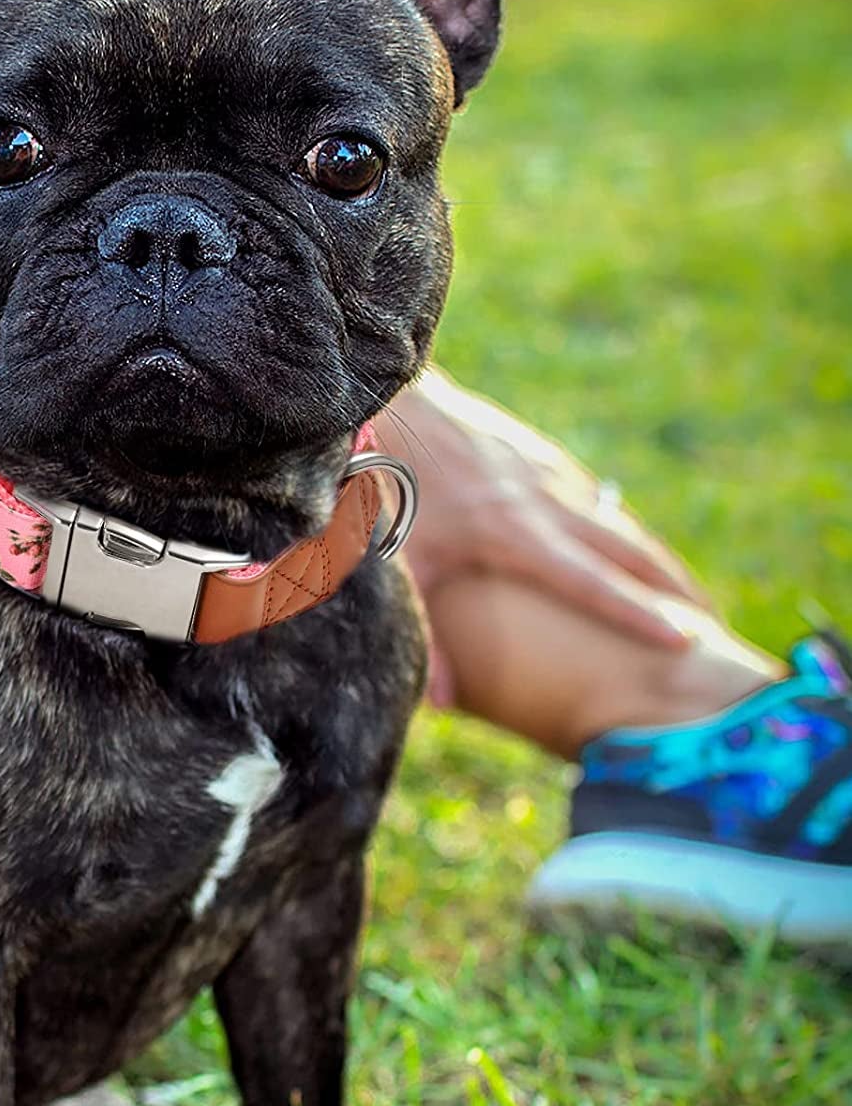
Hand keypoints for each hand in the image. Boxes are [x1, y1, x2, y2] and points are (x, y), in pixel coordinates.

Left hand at [377, 371, 713, 651]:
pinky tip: (634, 546)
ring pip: (616, 522)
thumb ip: (425, 632)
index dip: (636, 614)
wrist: (398, 402)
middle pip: (624, 551)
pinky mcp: (542, 455)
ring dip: (655, 559)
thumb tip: (439, 703)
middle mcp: (543, 503)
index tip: (683, 641)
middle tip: (713, 627)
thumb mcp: (401, 562)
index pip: (588, 582)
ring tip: (690, 595)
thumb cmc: (390, 484)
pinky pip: (594, 499)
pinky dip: (621, 526)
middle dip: (672, 590)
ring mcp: (547, 474)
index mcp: (513, 533)